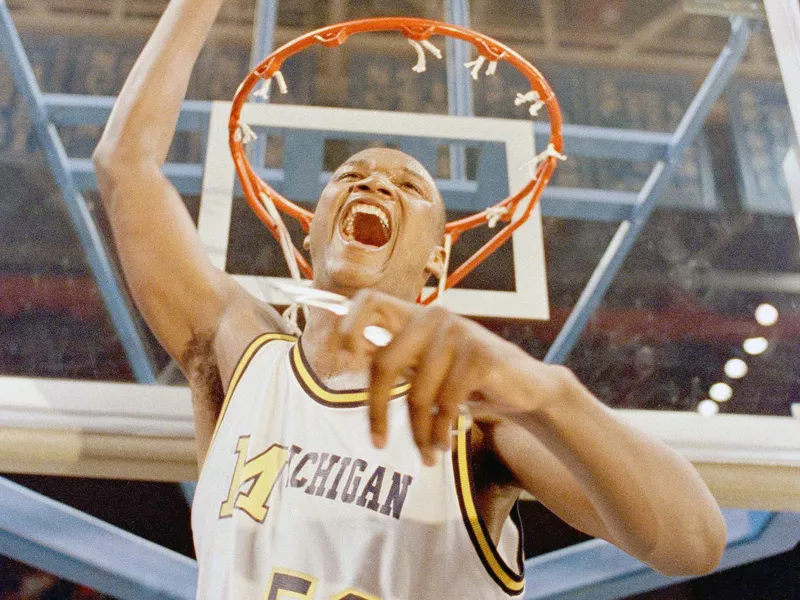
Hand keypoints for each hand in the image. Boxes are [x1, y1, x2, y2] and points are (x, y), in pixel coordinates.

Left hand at [337, 290, 557, 464]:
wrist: (526, 388)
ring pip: (417, 394)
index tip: (344, 361)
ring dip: (419, 432)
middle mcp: (433, 317)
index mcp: (415, 316)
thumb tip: (346, 357)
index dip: (348, 326)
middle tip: (378, 443)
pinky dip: (442, 431)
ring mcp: (458, 333)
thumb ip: (395, 356)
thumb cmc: (467, 379)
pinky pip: (446, 403)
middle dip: (377, 410)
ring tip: (426, 453)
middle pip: (384, 363)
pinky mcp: (480, 356)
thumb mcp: (427, 365)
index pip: (368, 301)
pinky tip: (445, 444)